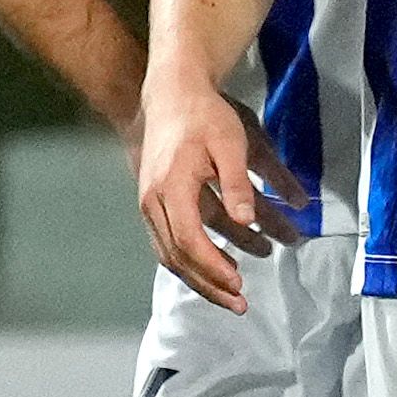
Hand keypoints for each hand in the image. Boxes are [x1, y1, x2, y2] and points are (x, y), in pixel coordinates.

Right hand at [135, 77, 310, 314]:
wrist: (172, 93)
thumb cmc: (205, 115)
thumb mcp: (230, 141)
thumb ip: (237, 182)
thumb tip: (247, 221)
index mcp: (171, 188)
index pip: (191, 242)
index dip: (215, 267)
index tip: (240, 284)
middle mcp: (153, 202)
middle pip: (177, 257)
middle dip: (209, 284)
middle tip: (240, 303)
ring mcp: (149, 204)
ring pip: (170, 254)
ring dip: (199, 277)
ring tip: (231, 292)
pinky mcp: (153, 202)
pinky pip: (168, 242)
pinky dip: (190, 260)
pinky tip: (212, 267)